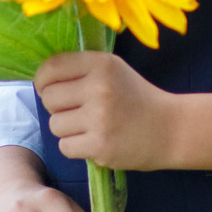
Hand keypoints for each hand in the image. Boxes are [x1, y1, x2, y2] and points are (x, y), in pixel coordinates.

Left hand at [35, 51, 181, 172]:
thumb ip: (80, 69)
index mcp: (101, 64)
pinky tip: (94, 141)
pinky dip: (76, 147)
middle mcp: (99, 88)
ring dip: (67, 129)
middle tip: (78, 111)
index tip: (50, 88)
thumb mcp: (113, 70)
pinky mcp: (100, 146)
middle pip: (49, 98)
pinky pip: (65, 147)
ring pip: (55, 125)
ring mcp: (100, 118)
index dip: (43, 80)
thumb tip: (41, 77)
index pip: (51, 67)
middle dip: (57, 107)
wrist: (170, 129)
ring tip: (89, 127)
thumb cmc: (136, 97)